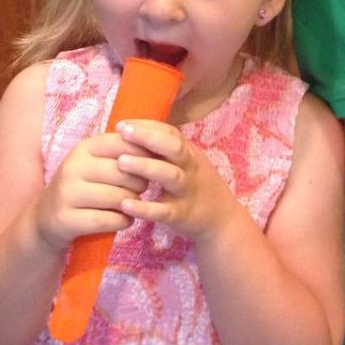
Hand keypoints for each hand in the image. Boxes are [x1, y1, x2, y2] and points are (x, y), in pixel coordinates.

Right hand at [35, 131, 150, 249]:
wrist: (47, 219)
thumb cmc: (85, 186)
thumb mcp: (98, 163)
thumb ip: (124, 153)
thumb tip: (160, 149)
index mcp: (84, 148)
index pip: (124, 143)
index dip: (144, 155)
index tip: (152, 164)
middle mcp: (73, 167)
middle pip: (123, 172)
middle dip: (140, 182)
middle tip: (141, 189)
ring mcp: (67, 193)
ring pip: (117, 197)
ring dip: (132, 204)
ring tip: (132, 205)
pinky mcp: (65, 219)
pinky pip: (108, 220)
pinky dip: (123, 222)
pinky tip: (123, 220)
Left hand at [115, 120, 239, 243]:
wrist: (224, 220)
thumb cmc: (198, 187)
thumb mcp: (190, 164)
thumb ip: (169, 151)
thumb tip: (136, 134)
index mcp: (189, 154)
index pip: (170, 132)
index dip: (147, 127)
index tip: (122, 124)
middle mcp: (190, 169)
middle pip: (174, 148)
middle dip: (148, 137)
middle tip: (122, 132)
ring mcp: (187, 192)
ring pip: (170, 175)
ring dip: (145, 166)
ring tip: (120, 162)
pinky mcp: (182, 216)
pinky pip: (163, 211)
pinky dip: (145, 208)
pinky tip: (125, 204)